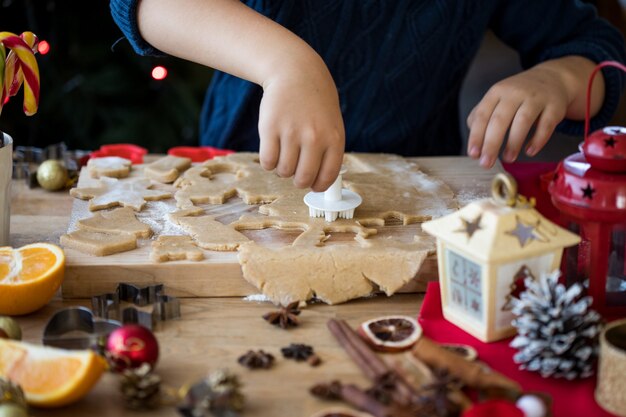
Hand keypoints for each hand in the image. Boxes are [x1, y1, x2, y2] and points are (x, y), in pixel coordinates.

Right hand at [258, 57, 344, 191]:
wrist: (295, 72)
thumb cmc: (315, 104)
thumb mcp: (332, 124)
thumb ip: (329, 152)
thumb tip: (319, 183)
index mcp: (334, 139)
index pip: (327, 177)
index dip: (318, 186)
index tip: (313, 185)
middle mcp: (314, 137)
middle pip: (303, 178)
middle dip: (298, 181)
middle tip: (295, 172)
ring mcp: (291, 132)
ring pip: (283, 171)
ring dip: (282, 169)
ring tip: (285, 155)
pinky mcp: (270, 128)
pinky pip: (267, 161)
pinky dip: (269, 162)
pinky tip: (273, 150)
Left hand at [466, 64, 570, 167]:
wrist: (551, 79)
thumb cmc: (518, 95)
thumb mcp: (497, 99)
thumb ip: (482, 116)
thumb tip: (475, 141)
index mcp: (497, 92)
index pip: (482, 115)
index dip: (476, 136)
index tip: (473, 154)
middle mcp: (515, 93)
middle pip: (499, 120)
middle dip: (491, 144)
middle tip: (486, 163)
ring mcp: (536, 98)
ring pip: (522, 121)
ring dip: (513, 143)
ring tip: (508, 159)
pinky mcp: (554, 106)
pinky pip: (546, 125)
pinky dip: (538, 140)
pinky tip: (530, 152)